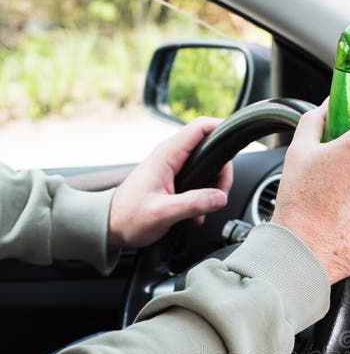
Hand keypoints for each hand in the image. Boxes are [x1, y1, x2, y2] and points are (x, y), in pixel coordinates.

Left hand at [108, 117, 232, 247]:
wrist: (110, 226)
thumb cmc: (128, 217)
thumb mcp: (162, 213)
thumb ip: (193, 204)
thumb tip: (219, 198)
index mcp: (167, 156)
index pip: (200, 128)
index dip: (221, 129)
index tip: (235, 144)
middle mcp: (170, 157)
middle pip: (210, 149)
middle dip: (222, 172)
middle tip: (220, 196)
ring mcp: (172, 168)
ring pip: (206, 167)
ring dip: (213, 188)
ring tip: (205, 210)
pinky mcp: (173, 180)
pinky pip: (198, 181)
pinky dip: (203, 197)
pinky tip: (196, 215)